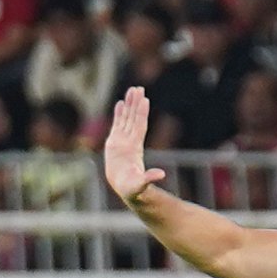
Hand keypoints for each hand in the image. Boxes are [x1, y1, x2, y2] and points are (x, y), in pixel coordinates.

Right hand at [104, 86, 166, 204]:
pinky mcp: (114, 143)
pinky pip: (117, 125)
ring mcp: (123, 141)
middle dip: (136, 104)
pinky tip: (120, 103)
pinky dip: (118, 114)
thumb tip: (162, 175)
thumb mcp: (141, 184)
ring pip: (126, 119)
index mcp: (135, 148)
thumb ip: (149, 178)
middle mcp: (130, 141)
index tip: (144, 100)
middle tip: (138, 88)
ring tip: (131, 90)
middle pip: (133, 118)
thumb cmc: (133, 189)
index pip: (139, 127)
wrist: (126, 189)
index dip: (141, 114)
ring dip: (129, 105)